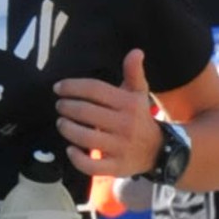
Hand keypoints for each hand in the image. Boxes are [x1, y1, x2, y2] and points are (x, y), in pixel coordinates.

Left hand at [55, 48, 163, 177]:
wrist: (159, 150)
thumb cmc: (140, 117)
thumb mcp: (139, 94)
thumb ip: (134, 73)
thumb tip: (136, 51)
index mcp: (128, 104)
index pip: (95, 90)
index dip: (73, 87)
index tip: (58, 88)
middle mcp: (125, 125)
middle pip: (87, 113)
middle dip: (67, 107)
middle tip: (59, 105)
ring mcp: (120, 148)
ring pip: (86, 138)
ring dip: (68, 129)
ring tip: (61, 123)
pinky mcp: (116, 167)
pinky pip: (92, 165)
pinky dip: (77, 158)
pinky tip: (70, 149)